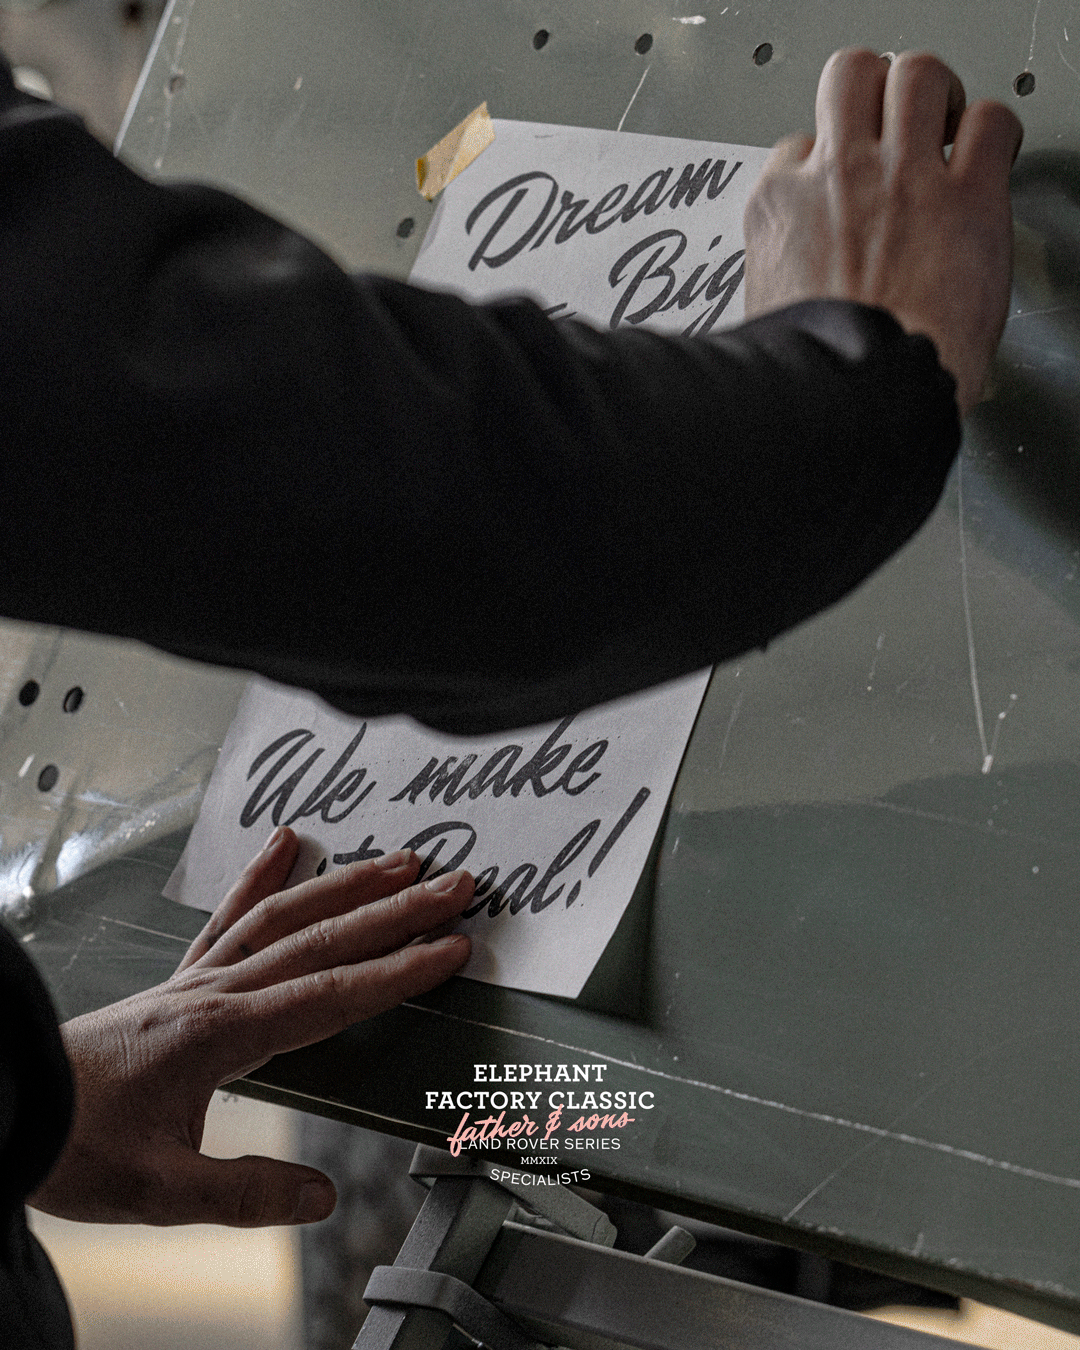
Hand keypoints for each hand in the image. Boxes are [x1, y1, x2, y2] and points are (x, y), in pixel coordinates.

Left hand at [29, 829, 472, 1225]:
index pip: (331, 995)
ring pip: (285, 915)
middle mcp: (216, 992)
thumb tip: (320, 1195)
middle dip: (396, 911)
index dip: (399, 973)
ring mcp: (199, 978)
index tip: (451, 949)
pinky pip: (228, 916)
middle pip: (323, 939)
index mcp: (223, 1036)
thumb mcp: (159, 1191)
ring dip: (347, 883)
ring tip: (398, 860)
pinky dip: (261, 874)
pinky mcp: (181, 980)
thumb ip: (245, 1191)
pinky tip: (287, 842)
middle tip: (454, 886)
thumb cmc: (75, 1143)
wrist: (10, 1100)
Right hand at [743, 48, 1022, 413]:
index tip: (842, 186)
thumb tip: (784, 295)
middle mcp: (837, 178)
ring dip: (935, 95)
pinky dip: (995, 134)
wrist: (852, 405)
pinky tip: (989, 159)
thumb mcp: (760, 319)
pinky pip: (992, 123)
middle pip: (852, 76)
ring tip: (945, 127)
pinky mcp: (967, 200)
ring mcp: (902, 181)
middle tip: (895, 125)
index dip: (825, 163)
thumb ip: (778, 280)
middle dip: (877, 92)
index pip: (797, 148)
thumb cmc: (809, 382)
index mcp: (779, 210)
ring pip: (916, 74)